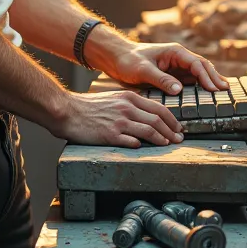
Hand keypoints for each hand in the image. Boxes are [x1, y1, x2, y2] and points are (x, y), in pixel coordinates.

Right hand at [53, 89, 184, 148]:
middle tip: (179, 139)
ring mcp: (119, 122)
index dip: (172, 119)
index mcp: (129, 99)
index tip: (178, 128)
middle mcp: (127, 109)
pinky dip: (142, 145)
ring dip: (162, 139)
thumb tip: (146, 116)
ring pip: (149, 130)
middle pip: (158, 120)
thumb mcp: (113, 99)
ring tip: (168, 145)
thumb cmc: (88, 107)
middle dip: (172, 131)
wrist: (67, 111)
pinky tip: (146, 148)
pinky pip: (132, 141)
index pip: (158, 108)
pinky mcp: (110, 135)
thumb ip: (130, 105)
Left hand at [105, 41, 229, 95]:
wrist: (116, 58)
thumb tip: (179, 90)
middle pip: (203, 67)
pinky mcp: (173, 75)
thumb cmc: (128, 61)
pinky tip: (207, 93)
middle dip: (215, 77)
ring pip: (199, 74)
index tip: (214, 89)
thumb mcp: (143, 70)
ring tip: (223, 92)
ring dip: (210, 81)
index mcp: (175, 52)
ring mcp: (177, 67)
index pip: (197, 64)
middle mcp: (179, 58)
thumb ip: (161, 79)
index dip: (207, 77)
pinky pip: (191, 80)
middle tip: (226, 91)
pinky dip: (201, 86)